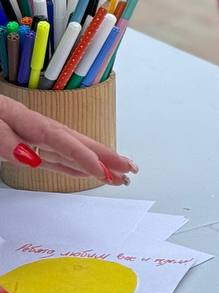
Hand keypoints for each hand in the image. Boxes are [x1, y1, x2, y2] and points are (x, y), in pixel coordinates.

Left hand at [0, 97, 135, 183]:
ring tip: (122, 173)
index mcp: (25, 118)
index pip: (61, 140)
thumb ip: (3, 139)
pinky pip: (54, 156)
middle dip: (106, 156)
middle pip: (75, 141)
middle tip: (132, 169)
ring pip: (69, 150)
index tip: (105, 172)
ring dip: (97, 162)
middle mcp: (33, 126)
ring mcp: (30, 134)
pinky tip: (87, 172)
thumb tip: (31, 158)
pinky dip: (73, 164)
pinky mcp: (22, 144)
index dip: (84, 156)